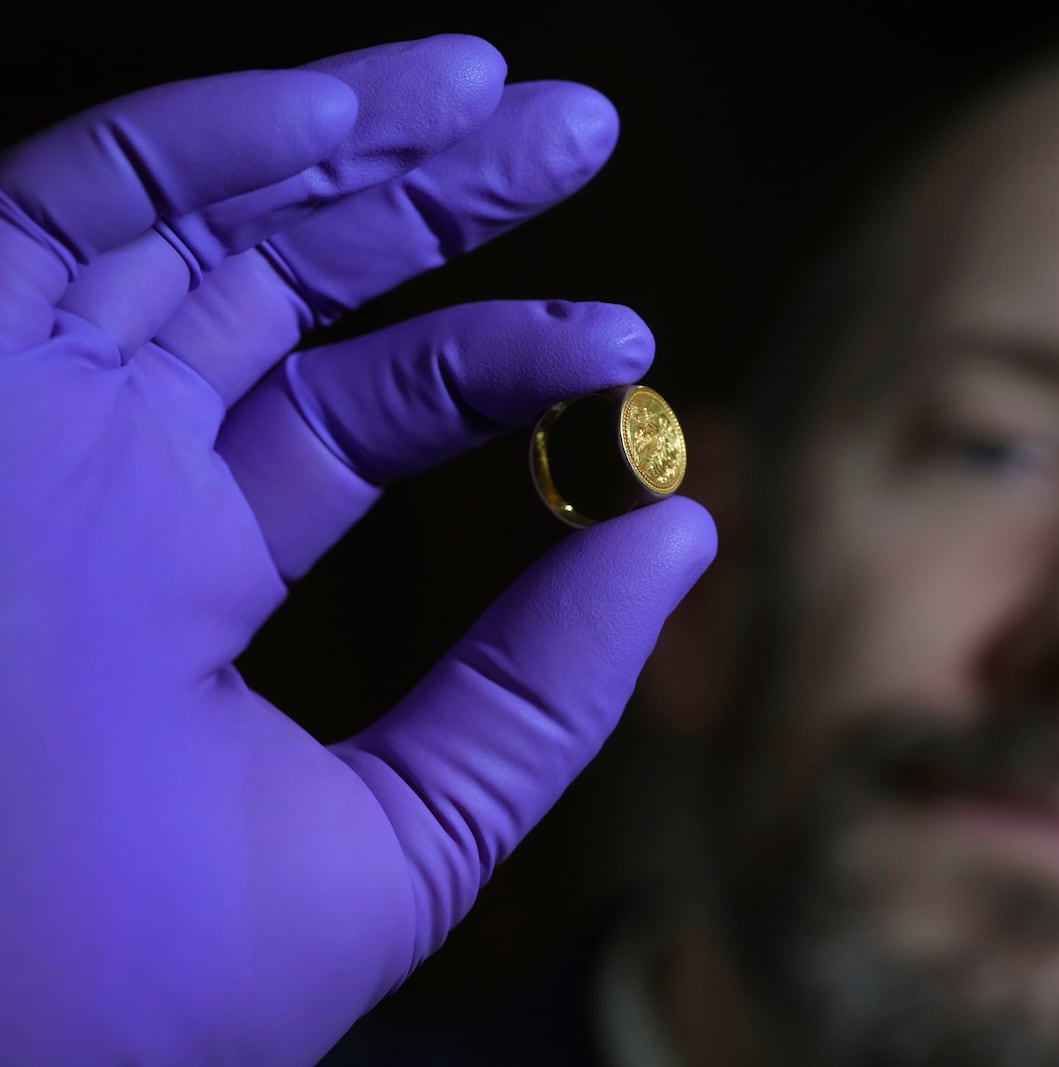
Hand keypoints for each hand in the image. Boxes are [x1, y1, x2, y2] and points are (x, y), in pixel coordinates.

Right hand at [0, 35, 714, 1064]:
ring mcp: (17, 410)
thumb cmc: (137, 996)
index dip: (491, 359)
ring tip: (502, 89)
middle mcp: (95, 468)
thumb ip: (539, 694)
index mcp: (187, 567)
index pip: (355, 412)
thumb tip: (686, 533)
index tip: (627, 353)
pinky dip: (206, 143)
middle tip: (578, 128)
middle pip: (283, 284)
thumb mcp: (396, 839)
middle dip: (433, 198)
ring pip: (192, 218)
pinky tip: (352, 109)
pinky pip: (62, 199)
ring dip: (345, 136)